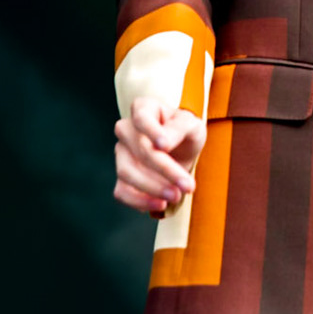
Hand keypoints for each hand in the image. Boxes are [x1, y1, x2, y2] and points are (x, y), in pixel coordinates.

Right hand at [113, 95, 206, 216]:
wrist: (182, 149)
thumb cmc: (185, 131)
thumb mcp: (192, 125)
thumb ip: (179, 128)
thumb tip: (162, 144)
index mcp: (143, 108)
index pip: (141, 117)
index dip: (151, 131)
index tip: (165, 146)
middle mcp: (127, 129)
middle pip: (139, 150)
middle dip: (164, 170)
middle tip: (187, 185)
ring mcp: (121, 153)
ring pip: (126, 173)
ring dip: (152, 188)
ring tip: (176, 196)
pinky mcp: (121, 176)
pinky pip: (121, 192)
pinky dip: (139, 201)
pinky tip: (160, 205)